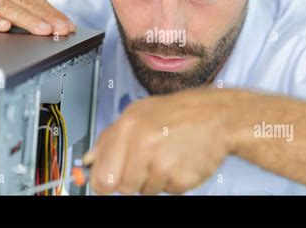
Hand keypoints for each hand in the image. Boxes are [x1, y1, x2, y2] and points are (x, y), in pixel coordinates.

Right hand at [0, 0, 75, 34]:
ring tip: (43, 30)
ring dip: (27, 20)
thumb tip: (50, 20)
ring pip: (6, 7)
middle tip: (62, 30)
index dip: (53, 12)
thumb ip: (21, 2)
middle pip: (25, 2)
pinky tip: (3, 26)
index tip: (68, 25)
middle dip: (47, 18)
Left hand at [86, 88, 233, 194]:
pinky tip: (179, 160)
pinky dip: (172, 181)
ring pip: (145, 191)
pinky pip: (167, 192)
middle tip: (144, 164)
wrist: (216, 116)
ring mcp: (163, 164)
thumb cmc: (177, 113)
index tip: (108, 183)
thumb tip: (89, 160)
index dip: (103, 183)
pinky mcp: (181, 179)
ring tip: (166, 155)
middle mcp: (143, 146)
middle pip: (122, 187)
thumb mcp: (138, 112)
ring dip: (153, 179)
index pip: (101, 176)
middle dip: (130, 180)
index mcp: (128, 128)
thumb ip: (110, 136)